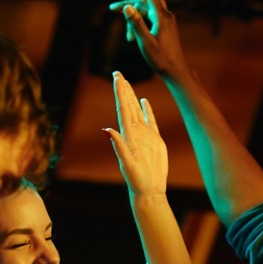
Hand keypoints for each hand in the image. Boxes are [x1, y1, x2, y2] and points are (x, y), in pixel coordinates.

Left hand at [105, 71, 166, 197]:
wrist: (149, 190)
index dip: (120, 93)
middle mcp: (135, 133)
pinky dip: (147, 110)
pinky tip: (144, 101)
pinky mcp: (155, 140)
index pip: (123, 109)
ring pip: (137, 110)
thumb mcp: (127, 163)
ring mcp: (145, 135)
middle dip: (123, 90)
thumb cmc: (137, 180)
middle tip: (118, 74)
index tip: (117, 78)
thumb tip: (108, 130)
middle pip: (128, 106)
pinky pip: (151, 121)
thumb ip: (119, 147)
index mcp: (128, 136)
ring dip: (132, 96)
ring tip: (127, 83)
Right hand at [110, 0, 190, 80]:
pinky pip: (149, 19)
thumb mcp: (145, 42)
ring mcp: (167, 21)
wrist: (175, 71)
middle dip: (129, 4)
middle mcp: (166, 16)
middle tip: (112, 9)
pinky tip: (133, 39)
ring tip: (128, 39)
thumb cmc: (161, 59)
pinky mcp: (165, 27)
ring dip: (134, 20)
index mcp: (161, 17)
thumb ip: (136, 24)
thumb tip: (127, 7)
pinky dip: (140, 25)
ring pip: (146, 12)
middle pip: (145, 1)